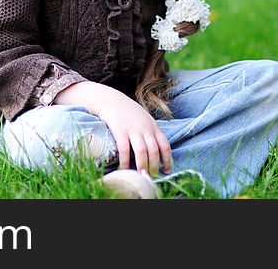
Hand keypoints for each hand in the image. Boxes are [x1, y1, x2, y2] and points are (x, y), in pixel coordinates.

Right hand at [54, 82, 172, 175]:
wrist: (109, 99)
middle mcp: (145, 128)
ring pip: (142, 151)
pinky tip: (124, 169)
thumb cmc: (126, 111)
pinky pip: (124, 149)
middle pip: (154, 151)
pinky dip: (126, 161)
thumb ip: (150, 131)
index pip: (165, 145)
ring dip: (143, 166)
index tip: (167, 171)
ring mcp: (132, 129)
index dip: (168, 160)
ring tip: (141, 177)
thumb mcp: (144, 118)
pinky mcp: (119, 130)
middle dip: (154, 167)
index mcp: (153, 126)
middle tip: (152, 178)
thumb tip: (157, 150)